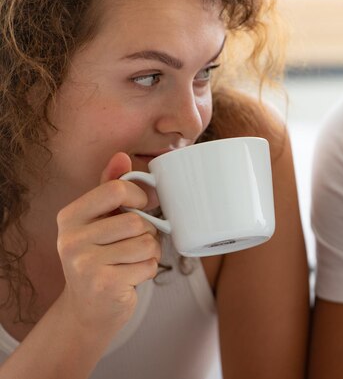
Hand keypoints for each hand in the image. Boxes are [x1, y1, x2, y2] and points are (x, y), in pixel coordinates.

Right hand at [56, 152, 161, 334]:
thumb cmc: (99, 258)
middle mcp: (71, 240)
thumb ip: (109, 188)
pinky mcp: (104, 285)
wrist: (88, 309)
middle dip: (147, 233)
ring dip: (150, 253)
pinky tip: (131, 276)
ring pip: (147, 243)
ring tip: (133, 260)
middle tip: (134, 244)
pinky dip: (148, 271)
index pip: (116, 190)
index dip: (140, 197)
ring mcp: (85, 265)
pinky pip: (149, 266)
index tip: (142, 206)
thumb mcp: (99, 221)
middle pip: (137, 221)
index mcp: (70, 217)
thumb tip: (122, 156)